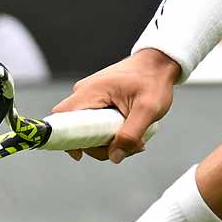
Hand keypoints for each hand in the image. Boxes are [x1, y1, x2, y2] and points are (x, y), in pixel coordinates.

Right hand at [52, 48, 178, 162]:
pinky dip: (110, 133)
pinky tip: (130, 132)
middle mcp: (83, 93)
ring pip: (87, 129)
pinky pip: (94, 123)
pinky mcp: (97, 101)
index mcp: (90, 92)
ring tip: (136, 140)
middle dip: (98, 146)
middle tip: (127, 148)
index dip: (66, 139)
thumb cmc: (153, 81)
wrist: (159, 63)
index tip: (83, 154)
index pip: (61, 119)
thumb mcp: (148, 109)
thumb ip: (131, 134)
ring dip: (107, 141)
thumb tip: (114, 157)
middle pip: (75, 130)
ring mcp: (89, 97)